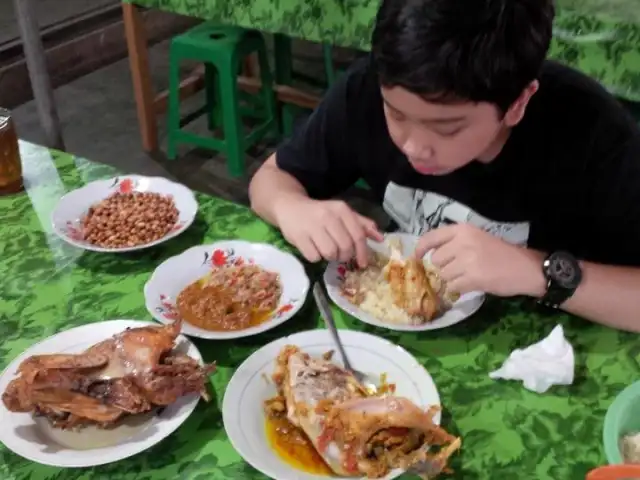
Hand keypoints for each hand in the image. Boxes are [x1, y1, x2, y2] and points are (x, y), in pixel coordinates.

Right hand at [275, 198, 383, 266]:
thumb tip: (381, 238)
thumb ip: (362, 224)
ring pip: (330, 253)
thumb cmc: (320, 213)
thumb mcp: (342, 214)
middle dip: (344, 256)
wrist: (290, 207)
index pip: (358, 235)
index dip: (363, 252)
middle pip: (345, 247)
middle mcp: (328, 216)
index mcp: (341, 209)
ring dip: (330, 257)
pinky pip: (314, 257)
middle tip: (340, 254)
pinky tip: (313, 248)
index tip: (363, 263)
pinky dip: (315, 257)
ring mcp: (312, 226)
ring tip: (325, 250)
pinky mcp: (298, 236)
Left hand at [414, 224, 545, 296]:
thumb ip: (454, 243)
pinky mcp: (473, 277)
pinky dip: (459, 288)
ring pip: (443, 275)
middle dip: (444, 267)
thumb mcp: (477, 238)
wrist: (526, 268)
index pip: (431, 237)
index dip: (421, 248)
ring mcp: (467, 260)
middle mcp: (463, 242)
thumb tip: (428, 256)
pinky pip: (453, 286)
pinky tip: (472, 284)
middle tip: (460, 269)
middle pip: (436, 260)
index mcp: (463, 230)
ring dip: (452, 279)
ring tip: (469, 276)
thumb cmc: (501, 254)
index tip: (417, 256)